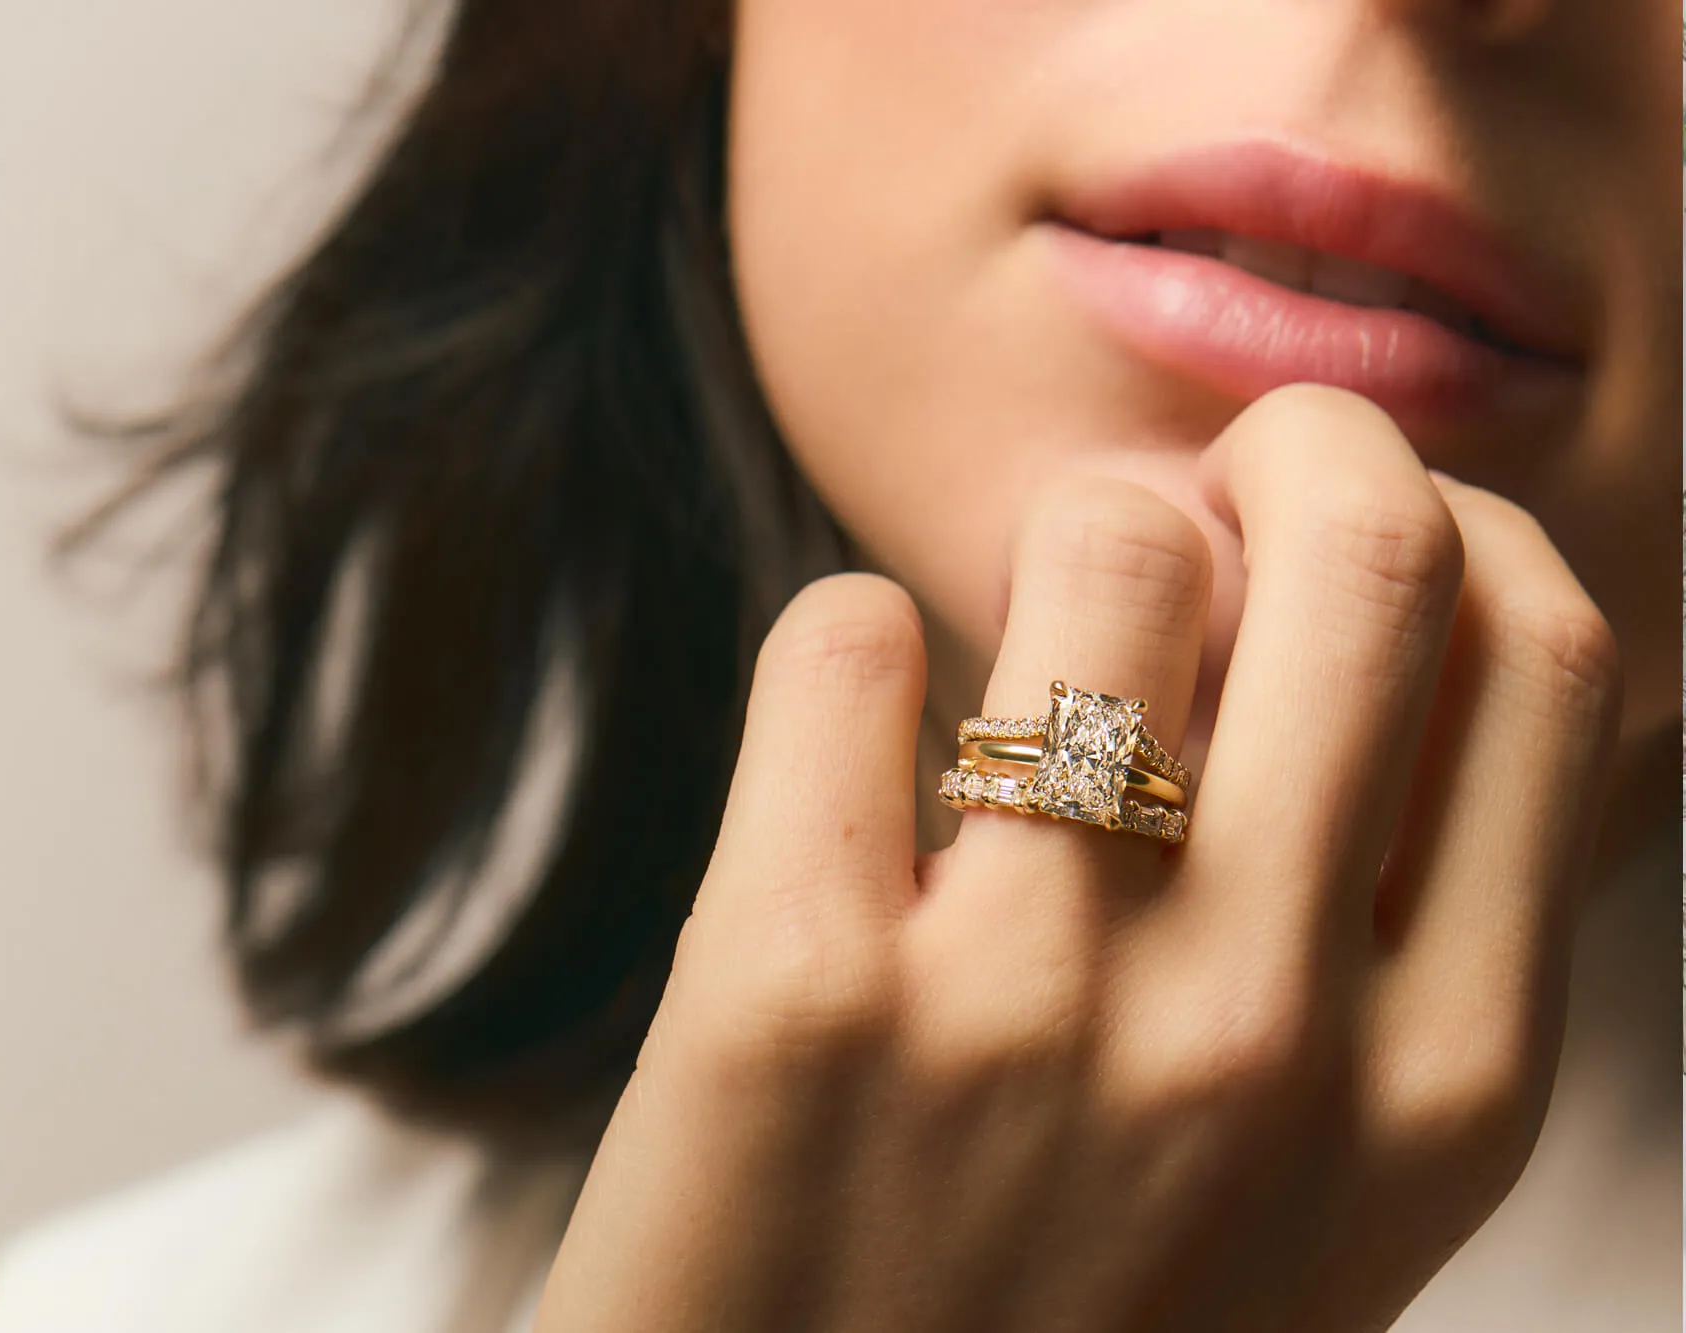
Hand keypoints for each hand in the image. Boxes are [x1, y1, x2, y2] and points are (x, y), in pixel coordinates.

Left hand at [530, 385, 1621, 1332]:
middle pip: (1370, 543)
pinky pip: (846, 641)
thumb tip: (1407, 645)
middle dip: (1289, 450)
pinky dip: (844, 644)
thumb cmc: (1065, 1327)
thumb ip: (1398, 950)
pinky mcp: (795, 988)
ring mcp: (1030, 1008)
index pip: (1543, 651)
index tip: (1332, 551)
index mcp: (1436, 1090)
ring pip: (1107, 542)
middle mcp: (1266, 1037)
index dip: (1444, 532)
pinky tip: (846, 739)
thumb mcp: (1323, 1194)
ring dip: (1057, 540)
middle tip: (1185, 501)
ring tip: (1004, 655)